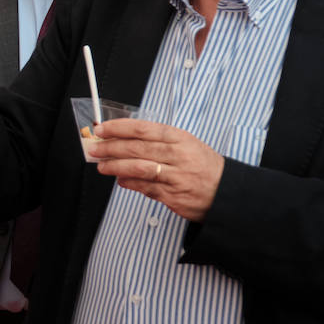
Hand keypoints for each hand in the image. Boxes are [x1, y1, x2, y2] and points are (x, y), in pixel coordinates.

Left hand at [90, 119, 224, 221]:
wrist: (228, 192)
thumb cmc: (204, 166)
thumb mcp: (186, 144)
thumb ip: (158, 142)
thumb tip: (124, 141)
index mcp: (180, 138)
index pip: (143, 129)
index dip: (119, 128)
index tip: (102, 129)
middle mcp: (178, 155)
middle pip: (137, 148)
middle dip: (111, 147)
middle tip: (95, 148)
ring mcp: (176, 176)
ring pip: (138, 168)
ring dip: (115, 166)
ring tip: (102, 166)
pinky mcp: (174, 195)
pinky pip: (146, 188)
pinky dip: (130, 183)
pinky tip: (120, 180)